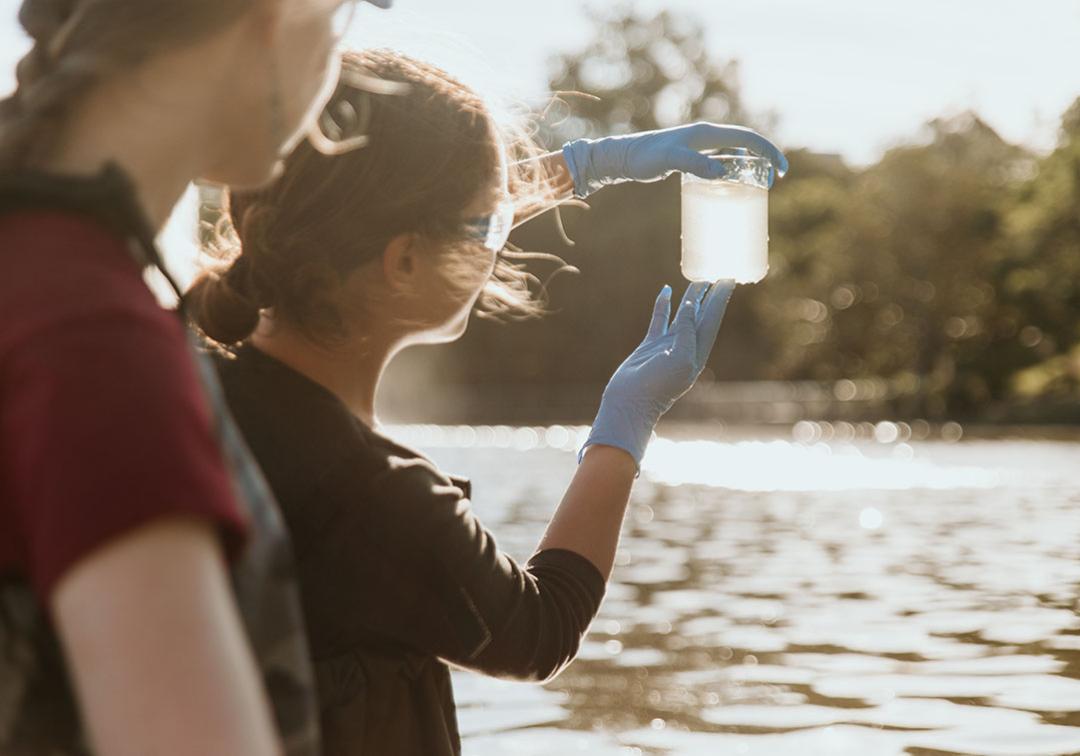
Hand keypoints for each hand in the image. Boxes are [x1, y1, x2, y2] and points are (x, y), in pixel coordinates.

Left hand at [561, 122, 787, 197]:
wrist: (625, 156)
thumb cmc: (646, 157)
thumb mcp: (671, 161)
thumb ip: (695, 164)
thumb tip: (724, 173)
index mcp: (708, 133)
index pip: (748, 138)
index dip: (768, 152)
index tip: (782, 170)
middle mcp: (707, 135)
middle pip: (746, 145)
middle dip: (764, 160)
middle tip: (772, 183)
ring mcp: (700, 145)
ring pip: (734, 153)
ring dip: (749, 166)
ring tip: (757, 186)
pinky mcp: (693, 155)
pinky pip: (721, 160)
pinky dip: (732, 170)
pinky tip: (730, 186)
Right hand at [582, 281, 734, 466]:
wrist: (630, 402)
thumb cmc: (658, 386)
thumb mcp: (680, 357)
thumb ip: (687, 331)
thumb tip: (691, 305)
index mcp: (698, 352)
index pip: (713, 318)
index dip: (720, 298)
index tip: (728, 278)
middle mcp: (686, 346)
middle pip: (702, 314)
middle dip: (711, 295)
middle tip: (718, 272)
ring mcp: (668, 345)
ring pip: (683, 314)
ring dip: (691, 297)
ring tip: (698, 277)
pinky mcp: (651, 345)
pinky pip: (660, 319)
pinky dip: (664, 304)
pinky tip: (666, 290)